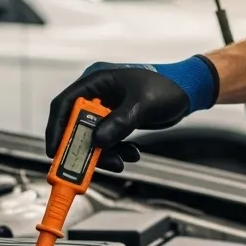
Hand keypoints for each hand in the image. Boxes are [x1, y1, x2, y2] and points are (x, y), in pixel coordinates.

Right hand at [45, 56, 218, 172]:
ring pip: (94, 136)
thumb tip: (99, 141)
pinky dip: (117, 150)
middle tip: (89, 166)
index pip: (65, 104)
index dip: (57, 128)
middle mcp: (98, 94)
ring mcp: (107, 108)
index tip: (55, 151)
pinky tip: (133, 154)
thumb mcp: (143, 103)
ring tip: (121, 162)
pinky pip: (109, 139)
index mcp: (96, 80)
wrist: (189, 90)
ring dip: (105, 153)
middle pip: (77, 124)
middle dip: (85, 147)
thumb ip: (120, 122)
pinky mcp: (117, 120)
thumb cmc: (168, 86)